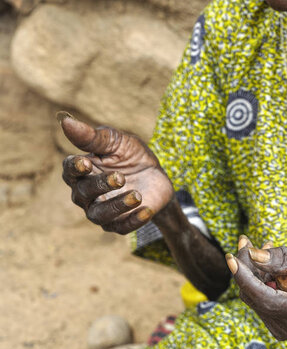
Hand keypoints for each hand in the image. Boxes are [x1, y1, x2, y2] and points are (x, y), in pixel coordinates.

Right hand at [58, 112, 173, 233]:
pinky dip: (134, 220)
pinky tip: (147, 210)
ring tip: (137, 195)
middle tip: (120, 177)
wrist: (157, 177)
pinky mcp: (119, 224)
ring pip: (99, 215)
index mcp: (81, 171)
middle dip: (101, 185)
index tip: (86, 163)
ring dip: (117, 206)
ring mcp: (101, 211)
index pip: (69, 170)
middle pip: (83, 193)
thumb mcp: (117, 142)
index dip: (75, 168)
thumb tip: (66, 121)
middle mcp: (85, 194)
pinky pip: (122, 227)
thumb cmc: (131, 155)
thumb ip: (93, 136)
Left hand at [226, 238, 286, 341]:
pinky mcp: (282, 329)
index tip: (231, 257)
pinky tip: (268, 267)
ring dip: (251, 273)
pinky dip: (256, 282)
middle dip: (246, 269)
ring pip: (254, 301)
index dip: (246, 279)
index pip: (269, 300)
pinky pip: (258, 303)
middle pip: (258, 300)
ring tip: (264, 249)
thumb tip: (252, 256)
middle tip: (246, 242)